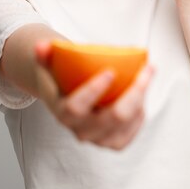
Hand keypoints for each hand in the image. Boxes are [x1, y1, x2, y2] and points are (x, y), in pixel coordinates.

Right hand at [35, 42, 154, 149]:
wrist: (66, 99)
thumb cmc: (60, 77)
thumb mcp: (48, 64)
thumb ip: (44, 54)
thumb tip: (42, 45)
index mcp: (62, 113)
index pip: (76, 107)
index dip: (93, 91)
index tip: (111, 71)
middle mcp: (80, 131)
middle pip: (113, 117)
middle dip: (134, 93)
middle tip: (146, 69)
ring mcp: (98, 139)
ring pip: (126, 124)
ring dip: (142, 98)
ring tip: (147, 74)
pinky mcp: (113, 143)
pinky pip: (132, 131)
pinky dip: (141, 113)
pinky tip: (143, 92)